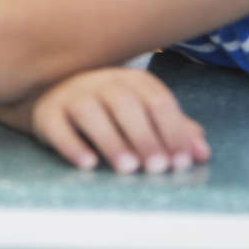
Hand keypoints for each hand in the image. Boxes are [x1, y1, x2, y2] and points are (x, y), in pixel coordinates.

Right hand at [29, 67, 209, 172]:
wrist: (52, 99)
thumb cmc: (108, 111)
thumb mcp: (142, 115)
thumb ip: (172, 131)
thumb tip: (202, 153)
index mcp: (130, 80)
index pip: (157, 101)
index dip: (173, 131)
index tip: (183, 162)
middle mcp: (100, 81)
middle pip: (125, 104)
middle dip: (145, 137)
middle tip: (158, 168)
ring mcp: (70, 94)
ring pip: (90, 112)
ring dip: (111, 140)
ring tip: (127, 168)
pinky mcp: (46, 112)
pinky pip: (57, 127)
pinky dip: (72, 145)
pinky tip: (88, 163)